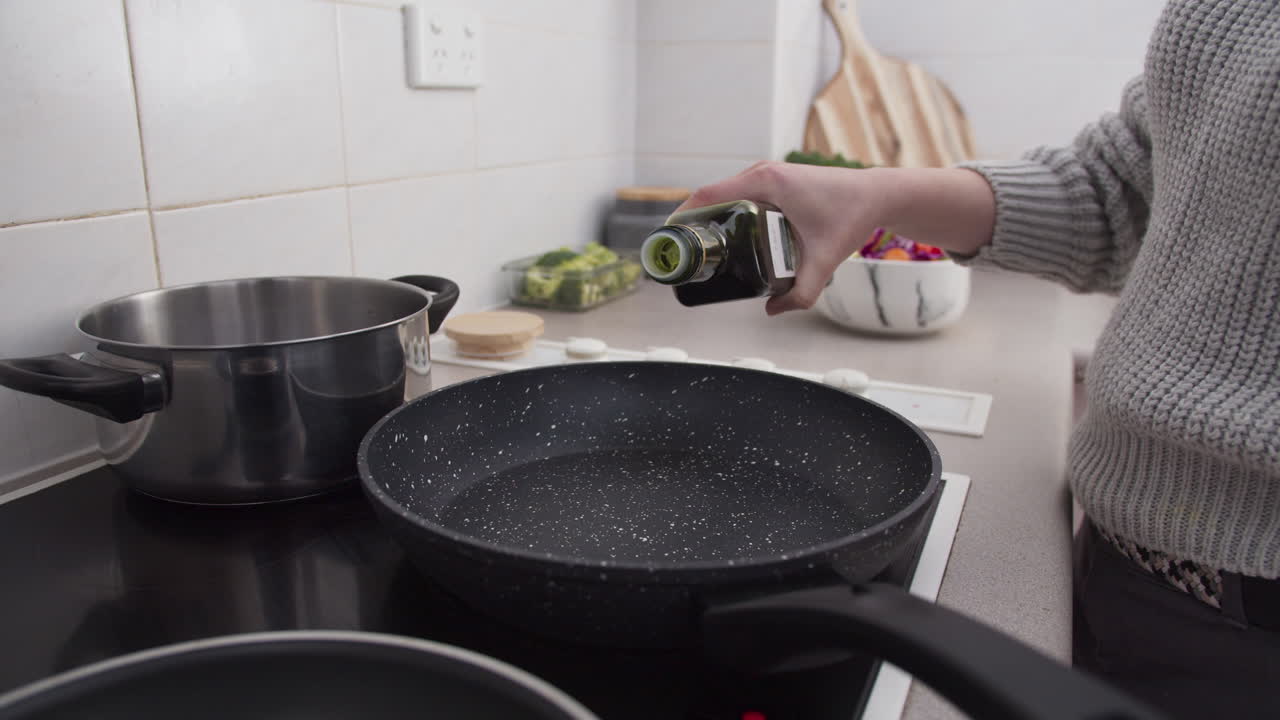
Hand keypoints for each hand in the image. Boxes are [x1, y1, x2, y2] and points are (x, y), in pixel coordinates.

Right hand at [676, 162, 995, 314]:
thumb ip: (802, 292)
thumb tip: (772, 311)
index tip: (669, 239)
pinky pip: (739, 196)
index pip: (707, 195)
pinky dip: (726, 213)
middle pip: (710, 197)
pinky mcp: (775, 182)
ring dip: (708, 219)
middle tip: (682, 255)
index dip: (682, 216)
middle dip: (692, 225)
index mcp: (765, 182)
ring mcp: (768, 175)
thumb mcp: (824, 260)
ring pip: (725, 197)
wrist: (877, 194)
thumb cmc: (850, 217)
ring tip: (697, 250)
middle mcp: (762, 173)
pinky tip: (724, 237)